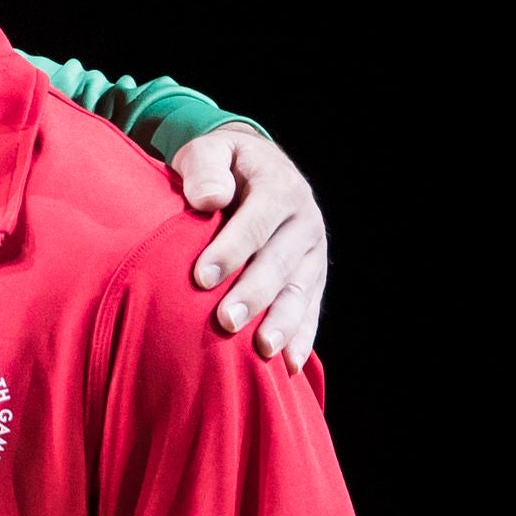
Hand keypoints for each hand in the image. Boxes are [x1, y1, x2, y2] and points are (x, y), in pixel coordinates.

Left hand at [169, 130, 326, 368]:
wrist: (254, 169)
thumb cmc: (220, 166)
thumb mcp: (209, 151)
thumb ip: (205, 168)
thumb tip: (209, 199)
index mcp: (279, 186)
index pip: (257, 220)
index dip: (231, 249)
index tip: (202, 278)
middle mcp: (304, 220)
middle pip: (279, 261)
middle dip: (254, 293)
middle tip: (226, 321)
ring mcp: (313, 251)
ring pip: (299, 289)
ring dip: (282, 322)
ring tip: (261, 350)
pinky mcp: (313, 276)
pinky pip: (311, 308)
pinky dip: (302, 336)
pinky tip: (289, 364)